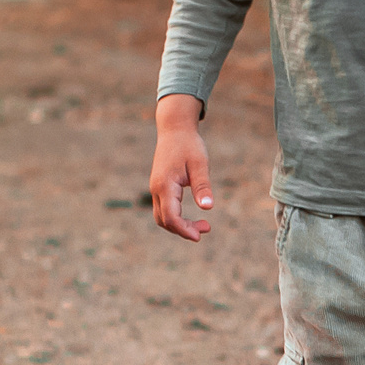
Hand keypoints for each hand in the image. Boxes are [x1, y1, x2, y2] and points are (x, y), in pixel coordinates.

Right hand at [150, 95, 212, 243]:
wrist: (175, 129)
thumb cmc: (189, 145)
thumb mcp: (200, 164)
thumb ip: (202, 186)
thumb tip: (208, 207)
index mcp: (165, 185)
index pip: (171, 217)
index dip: (184, 230)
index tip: (200, 235)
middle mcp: (157, 189)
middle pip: (164, 221)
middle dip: (184, 230)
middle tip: (207, 228)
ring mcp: (156, 188)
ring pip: (162, 217)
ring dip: (180, 225)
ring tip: (202, 225)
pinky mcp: (159, 187)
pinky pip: (164, 209)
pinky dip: (176, 217)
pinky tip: (191, 216)